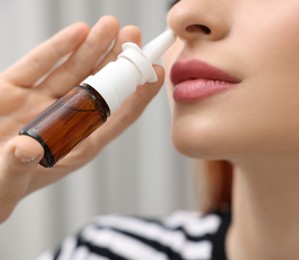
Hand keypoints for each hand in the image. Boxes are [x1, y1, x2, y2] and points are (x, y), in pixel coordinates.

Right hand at [0, 16, 164, 222]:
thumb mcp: (9, 181)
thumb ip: (18, 166)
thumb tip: (26, 149)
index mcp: (75, 144)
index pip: (116, 117)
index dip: (137, 96)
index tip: (154, 73)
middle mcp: (63, 119)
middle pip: (99, 87)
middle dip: (117, 62)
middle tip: (135, 37)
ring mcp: (39, 101)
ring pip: (73, 70)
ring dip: (93, 48)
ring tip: (113, 27)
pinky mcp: (14, 88)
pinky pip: (38, 64)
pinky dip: (57, 48)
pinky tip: (78, 32)